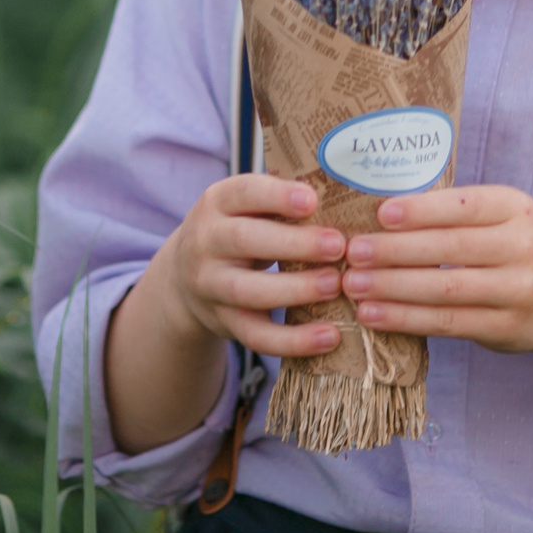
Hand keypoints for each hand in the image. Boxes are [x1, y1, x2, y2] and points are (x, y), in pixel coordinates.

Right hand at [161, 174, 346, 358]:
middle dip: (294, 244)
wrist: (186, 275)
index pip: (243, 192)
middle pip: (244, 240)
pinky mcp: (224, 323)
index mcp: (216, 202)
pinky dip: (294, 340)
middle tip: (338, 245)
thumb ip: (282, 199)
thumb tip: (345, 192)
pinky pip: (257, 336)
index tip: (312, 201)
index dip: (277, 196)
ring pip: (249, 291)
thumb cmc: (239, 229)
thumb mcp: (247, 206)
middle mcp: (206, 242)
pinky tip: (330, 335)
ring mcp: (211, 286)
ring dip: (296, 290)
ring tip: (335, 285)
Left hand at [341, 184, 532, 356]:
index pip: (464, 206)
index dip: (421, 211)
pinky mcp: (507, 329)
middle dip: (396, 251)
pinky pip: (449, 323)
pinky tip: (375, 315)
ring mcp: (519, 291)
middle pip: (450, 249)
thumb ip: (458, 213)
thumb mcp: (506, 216)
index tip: (380, 214)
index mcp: (516, 208)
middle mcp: (523, 247)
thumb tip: (381, 212)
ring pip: (446, 290)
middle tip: (353, 253)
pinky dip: (407, 319)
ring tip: (354, 286)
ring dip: (393, 289)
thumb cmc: (521, 246)